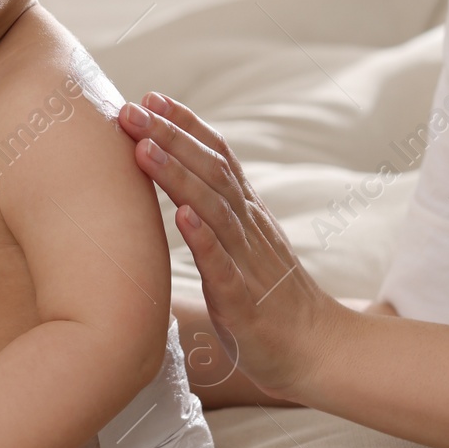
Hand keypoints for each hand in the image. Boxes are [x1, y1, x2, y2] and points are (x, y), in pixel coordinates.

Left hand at [117, 92, 343, 399]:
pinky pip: (223, 265)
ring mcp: (248, 261)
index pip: (217, 155)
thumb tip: (179, 185)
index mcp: (246, 213)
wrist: (318, 350)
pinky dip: (203, 238)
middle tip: (130, 109)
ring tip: (144, 148)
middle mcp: (249, 227)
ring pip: (213, 208)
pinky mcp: (244, 299)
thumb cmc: (270, 299)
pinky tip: (181, 217)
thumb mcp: (242, 246)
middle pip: (210, 170)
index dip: (186, 124)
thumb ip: (217, 213)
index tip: (150, 97)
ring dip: (178, 175)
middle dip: (170, 136)